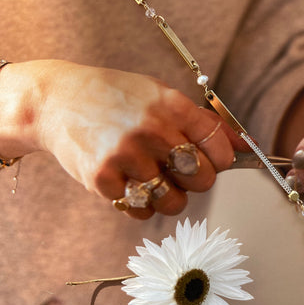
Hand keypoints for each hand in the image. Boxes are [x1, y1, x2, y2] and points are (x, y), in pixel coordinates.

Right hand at [4, 60, 248, 218]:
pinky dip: (142, 204)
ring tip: (155, 178)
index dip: (221, 159)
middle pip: (203, 178)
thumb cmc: (114, 97)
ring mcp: (126, 155)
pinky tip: (130, 183)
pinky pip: (141, 211)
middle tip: (178, 168)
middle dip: (197, 178)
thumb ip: (202, 120)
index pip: (220, 146)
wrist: (56, 100)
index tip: (212, 159)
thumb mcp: (159, 94)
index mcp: (171, 104)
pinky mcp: (102, 179)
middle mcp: (152, 129)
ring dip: (171, 196)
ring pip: (174, 202)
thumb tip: (246, 144)